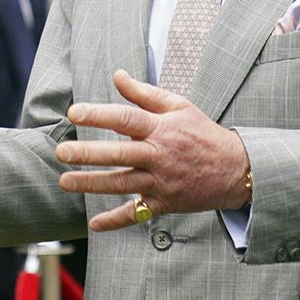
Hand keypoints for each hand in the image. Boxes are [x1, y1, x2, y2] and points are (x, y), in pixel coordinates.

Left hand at [55, 70, 250, 231]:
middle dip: (89, 154)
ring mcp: (162, 181)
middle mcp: (159, 155)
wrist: (237, 170)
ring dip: (92, 184)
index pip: (126, 118)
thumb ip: (144, 93)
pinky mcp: (165, 203)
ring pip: (123, 184)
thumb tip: (117, 75)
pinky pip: (137, 213)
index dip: (99, 115)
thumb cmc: (203, 134)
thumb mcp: (179, 107)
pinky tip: (94, 224)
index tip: (74, 112)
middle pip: (120, 154)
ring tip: (65, 181)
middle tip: (62, 152)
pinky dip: (115, 220)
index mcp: (161, 128)